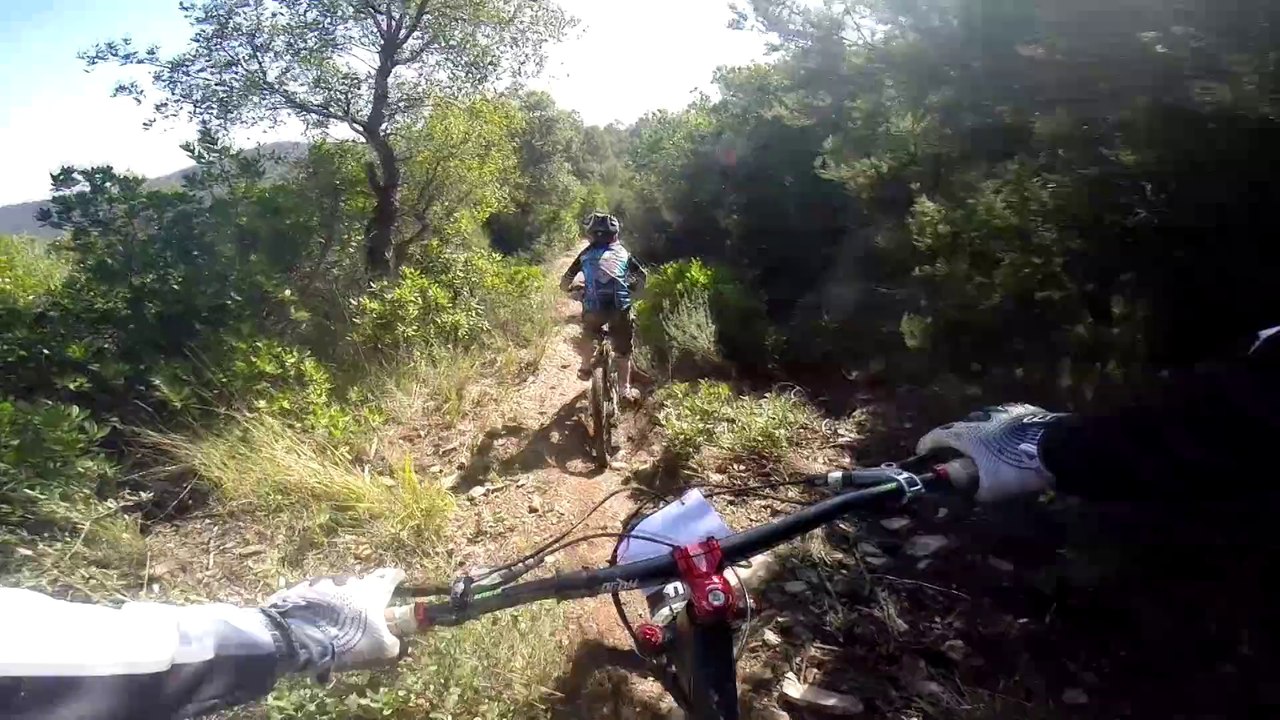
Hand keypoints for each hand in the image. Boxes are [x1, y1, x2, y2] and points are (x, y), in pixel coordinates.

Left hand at [265, 567, 405, 672]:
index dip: (397, 576)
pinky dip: (314, 605)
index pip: (390, 578)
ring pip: (336, 588)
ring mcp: (324, 585)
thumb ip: (391, 644)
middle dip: (365, 589)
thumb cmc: (352, 639)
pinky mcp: (301, 592)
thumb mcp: (381, 648)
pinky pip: (311, 596)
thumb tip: (394, 644)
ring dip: (338, 598)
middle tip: (366, 599)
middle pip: (362, 581)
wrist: (306, 637)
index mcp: (373, 592)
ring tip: (334, 615)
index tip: (400, 574)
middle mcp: (351, 583)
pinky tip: (311, 619)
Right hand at [916, 404, 1064, 501]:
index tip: (921, 451)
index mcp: (965, 435)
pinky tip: (1008, 439)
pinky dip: (1000, 429)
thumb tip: (974, 495)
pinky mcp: (1023, 410)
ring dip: (979, 433)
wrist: (1056, 447)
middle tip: (954, 452)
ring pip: (982, 421)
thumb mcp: (993, 489)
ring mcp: (1002, 411)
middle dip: (954, 440)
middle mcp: (979, 418)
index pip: (937, 436)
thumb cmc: (1015, 468)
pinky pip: (1004, 420)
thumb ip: (977, 492)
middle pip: (959, 427)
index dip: (926, 444)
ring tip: (984, 447)